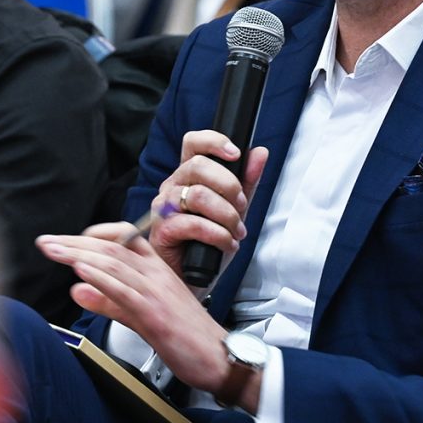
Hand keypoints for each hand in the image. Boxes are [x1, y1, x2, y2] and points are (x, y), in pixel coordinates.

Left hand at [36, 228, 233, 394]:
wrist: (220, 358)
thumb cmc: (187, 337)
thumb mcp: (142, 314)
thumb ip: (110, 301)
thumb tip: (78, 289)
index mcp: (157, 271)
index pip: (124, 239)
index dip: (93, 236)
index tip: (67, 241)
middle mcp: (156, 275)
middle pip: (111, 248)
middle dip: (74, 243)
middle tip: (46, 242)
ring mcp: (156, 292)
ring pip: (115, 263)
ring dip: (79, 254)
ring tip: (54, 251)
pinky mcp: (155, 313)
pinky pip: (125, 291)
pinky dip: (101, 278)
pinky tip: (81, 271)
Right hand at [144, 130, 267, 282]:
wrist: (193, 280)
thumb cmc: (208, 244)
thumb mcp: (234, 210)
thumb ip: (246, 182)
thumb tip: (260, 152)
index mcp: (187, 176)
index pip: (193, 143)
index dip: (214, 141)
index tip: (236, 154)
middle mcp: (172, 186)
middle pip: (198, 165)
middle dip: (229, 186)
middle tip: (242, 207)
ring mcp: (163, 208)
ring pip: (198, 195)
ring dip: (226, 215)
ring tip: (236, 232)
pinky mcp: (162, 230)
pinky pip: (193, 224)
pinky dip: (218, 235)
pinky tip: (227, 244)